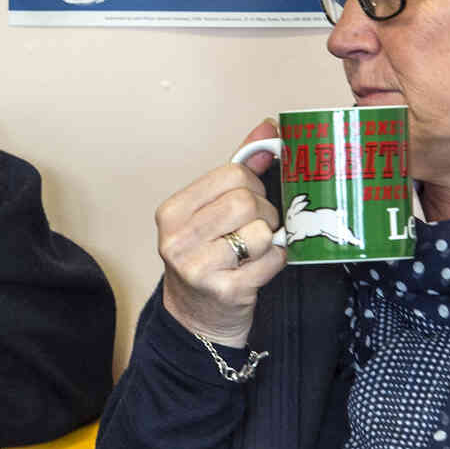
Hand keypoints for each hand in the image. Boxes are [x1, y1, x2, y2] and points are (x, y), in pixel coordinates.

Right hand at [156, 120, 286, 346]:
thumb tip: (269, 129)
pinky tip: (258, 269)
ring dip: (271, 240)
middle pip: (247, 202)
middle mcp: (178, 238)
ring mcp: (198, 267)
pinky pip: (272, 261)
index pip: (232, 174)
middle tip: (258, 229)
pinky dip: (276, 263)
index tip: (250, 201)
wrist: (196, 319)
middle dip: (265, 214)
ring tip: (255, 250)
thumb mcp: (212, 211)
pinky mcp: (225, 291)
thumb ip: (240, 168)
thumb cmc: (207, 258)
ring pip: (261, 232)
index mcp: (173, 211)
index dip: (253, 185)